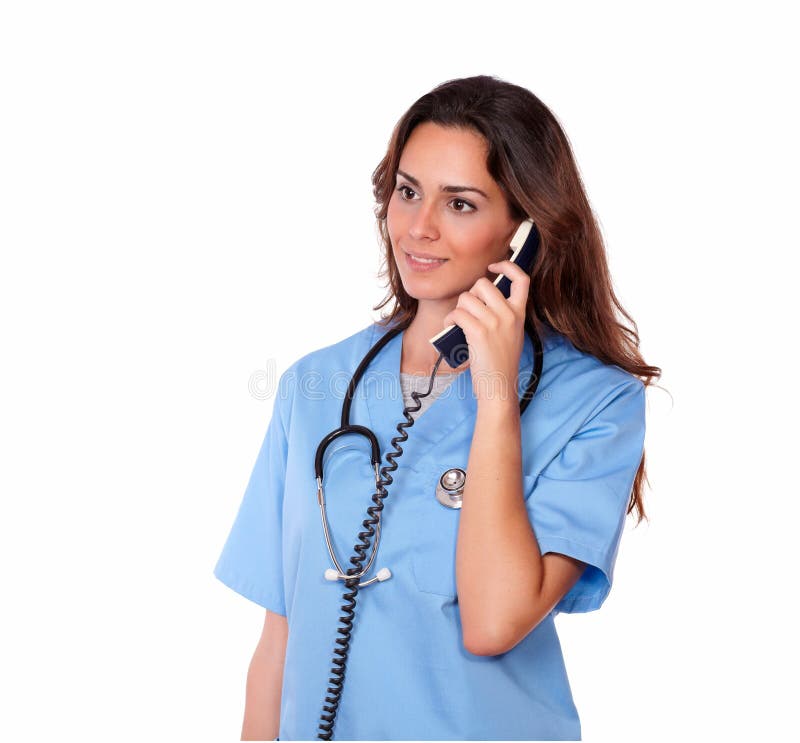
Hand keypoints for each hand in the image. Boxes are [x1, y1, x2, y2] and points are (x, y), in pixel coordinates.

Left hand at [443, 259, 528, 404]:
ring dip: (457, 309)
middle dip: (470, 294)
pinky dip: (450, 319)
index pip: (521, 279)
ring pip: (467, 298)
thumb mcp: (511, 334)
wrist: (499, 386)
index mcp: (520, 313)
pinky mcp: (479, 333)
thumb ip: (504, 314)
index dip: (507, 266)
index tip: (493, 266)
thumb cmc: (500, 362)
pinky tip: (451, 328)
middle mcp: (509, 315)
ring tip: (457, 322)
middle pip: (483, 284)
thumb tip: (481, 297)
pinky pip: (458, 313)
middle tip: (468, 310)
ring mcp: (495, 323)